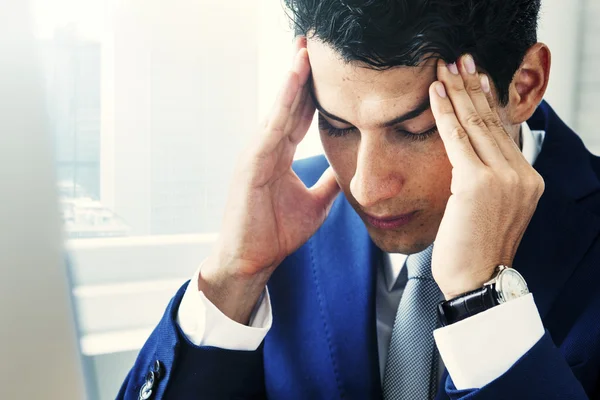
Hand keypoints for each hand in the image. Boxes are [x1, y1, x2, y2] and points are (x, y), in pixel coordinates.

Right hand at [199, 39, 339, 322]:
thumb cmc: (275, 233)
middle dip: (300, 75)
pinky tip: (293, 83)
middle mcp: (266, 149)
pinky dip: (282, 104)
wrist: (251, 261)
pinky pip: (271, 129)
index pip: (299, 115)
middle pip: (287, 105)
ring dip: (291, 81)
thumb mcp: (315, 204)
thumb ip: (329, 183)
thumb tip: (349, 169)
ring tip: (305, 52)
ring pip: (278, 111)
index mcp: (279, 155)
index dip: (312, 91)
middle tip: (312, 43)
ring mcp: (255, 155)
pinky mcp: (250, 166)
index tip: (327, 66)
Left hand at [429, 55, 544, 299]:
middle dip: (472, 87)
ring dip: (458, 92)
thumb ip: (483, 180)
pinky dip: (444, 113)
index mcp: (526, 180)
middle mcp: (521, 174)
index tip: (476, 79)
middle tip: (459, 60)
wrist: (475, 281)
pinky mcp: (478, 182)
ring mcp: (503, 177)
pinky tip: (435, 94)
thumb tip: (465, 158)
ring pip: (476, 124)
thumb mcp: (486, 210)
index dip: (487, 101)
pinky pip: (457, 139)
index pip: (503, 131)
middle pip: (492, 121)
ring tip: (445, 69)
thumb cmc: (473, 250)